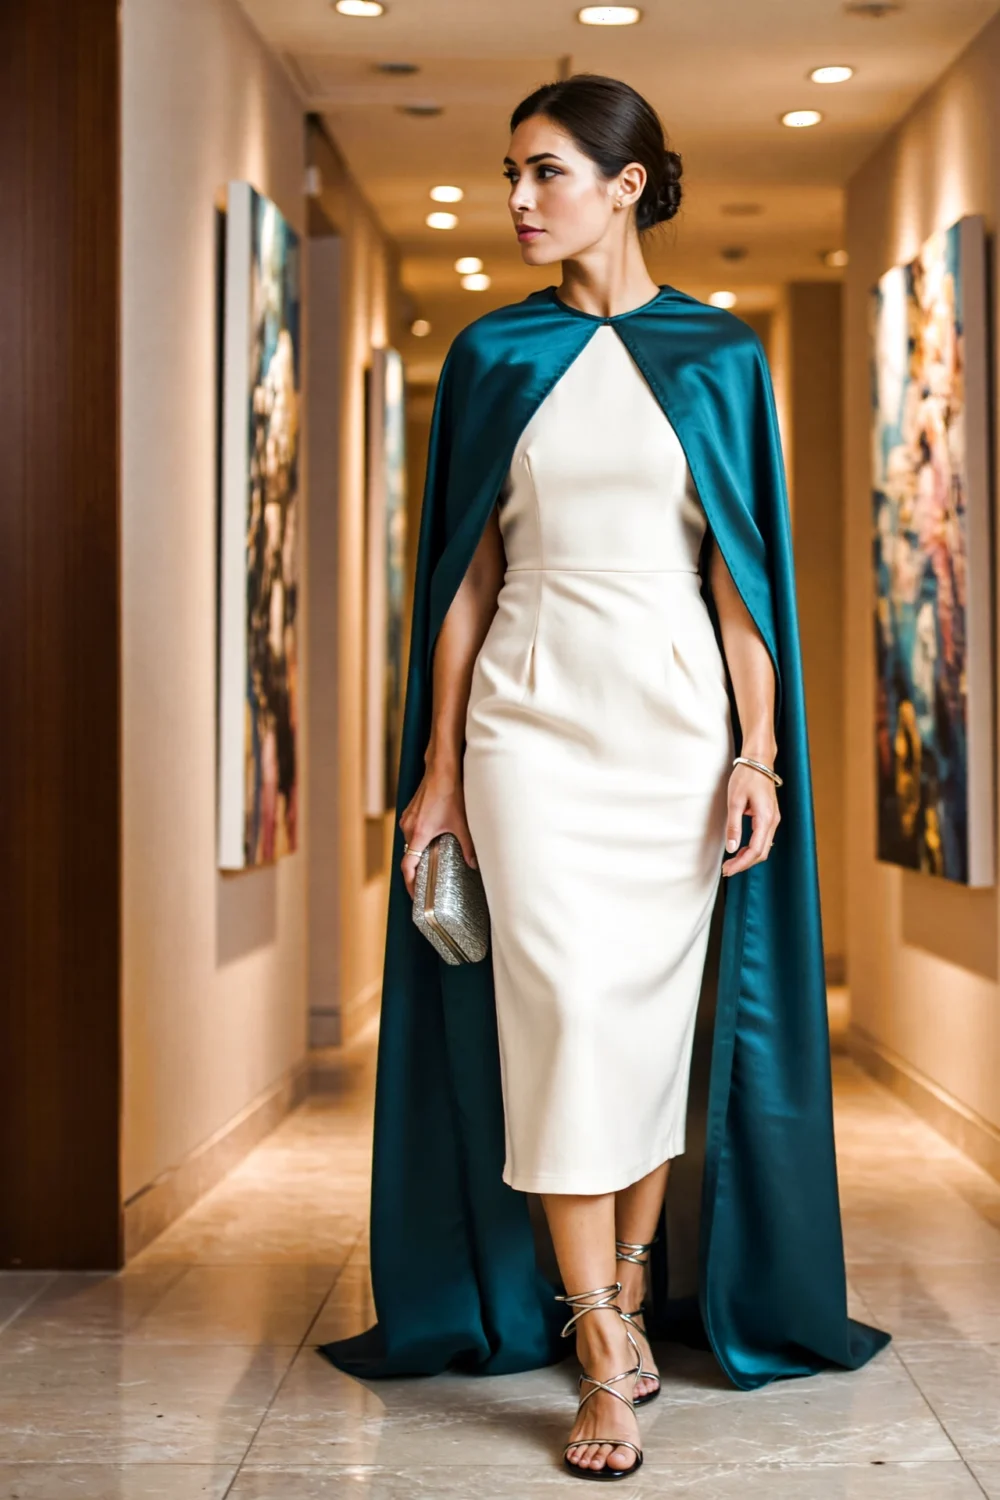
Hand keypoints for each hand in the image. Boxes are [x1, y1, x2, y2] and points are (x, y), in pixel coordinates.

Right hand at [398, 770, 478, 898]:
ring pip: (410, 843)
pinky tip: (433, 841)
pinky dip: (419, 840)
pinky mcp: (411, 811)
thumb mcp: (462, 823)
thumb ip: (468, 847)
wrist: (441, 768)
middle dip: (416, 871)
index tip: (416, 895)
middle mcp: (408, 827)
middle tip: (427, 883)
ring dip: (418, 854)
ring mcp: (407, 818)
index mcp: (419, 834)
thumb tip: (474, 864)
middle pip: (408, 856)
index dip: (410, 884)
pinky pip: (412, 832)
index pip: (407, 867)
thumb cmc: (450, 792)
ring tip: (431, 863)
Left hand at [721, 761, 779, 875]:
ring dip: (748, 857)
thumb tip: (732, 848)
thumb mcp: (735, 801)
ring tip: (731, 862)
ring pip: (763, 847)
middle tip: (727, 869)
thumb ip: (734, 826)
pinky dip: (752, 848)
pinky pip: (763, 838)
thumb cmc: (746, 777)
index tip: (728, 869)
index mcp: (765, 818)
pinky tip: (740, 850)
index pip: (755, 850)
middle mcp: (773, 821)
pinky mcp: (770, 817)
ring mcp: (773, 819)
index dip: (741, 863)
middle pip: (761, 853)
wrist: (759, 761)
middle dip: (744, 864)